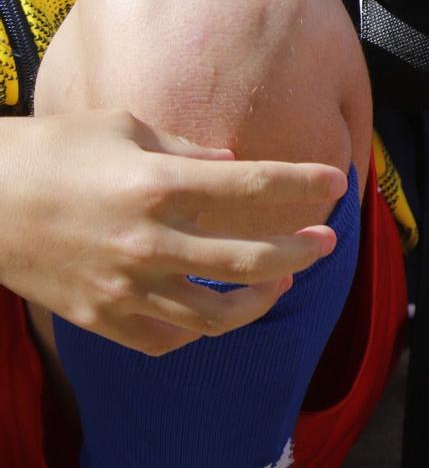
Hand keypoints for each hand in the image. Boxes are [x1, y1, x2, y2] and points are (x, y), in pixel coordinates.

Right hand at [0, 112, 346, 355]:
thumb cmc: (52, 150)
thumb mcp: (123, 127)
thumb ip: (186, 149)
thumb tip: (234, 163)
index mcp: (156, 185)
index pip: (252, 186)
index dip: (302, 184)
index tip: (338, 183)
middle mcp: (147, 241)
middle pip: (250, 259)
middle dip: (301, 252)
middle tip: (325, 242)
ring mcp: (123, 286)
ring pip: (215, 315)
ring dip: (259, 301)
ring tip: (280, 283)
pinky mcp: (98, 317)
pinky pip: (165, 339)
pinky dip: (199, 331)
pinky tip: (216, 311)